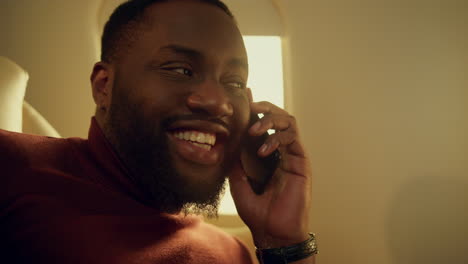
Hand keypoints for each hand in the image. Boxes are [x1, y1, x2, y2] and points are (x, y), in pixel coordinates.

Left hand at [229, 101, 311, 247]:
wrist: (273, 232)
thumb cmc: (259, 212)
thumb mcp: (239, 183)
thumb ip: (235, 163)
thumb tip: (227, 144)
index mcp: (269, 155)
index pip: (264, 126)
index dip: (255, 110)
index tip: (244, 97)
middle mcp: (283, 152)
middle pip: (279, 118)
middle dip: (265, 108)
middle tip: (250, 107)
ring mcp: (293, 156)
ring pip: (289, 122)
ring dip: (270, 120)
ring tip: (253, 129)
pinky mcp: (301, 162)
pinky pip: (292, 139)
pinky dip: (276, 139)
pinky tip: (261, 151)